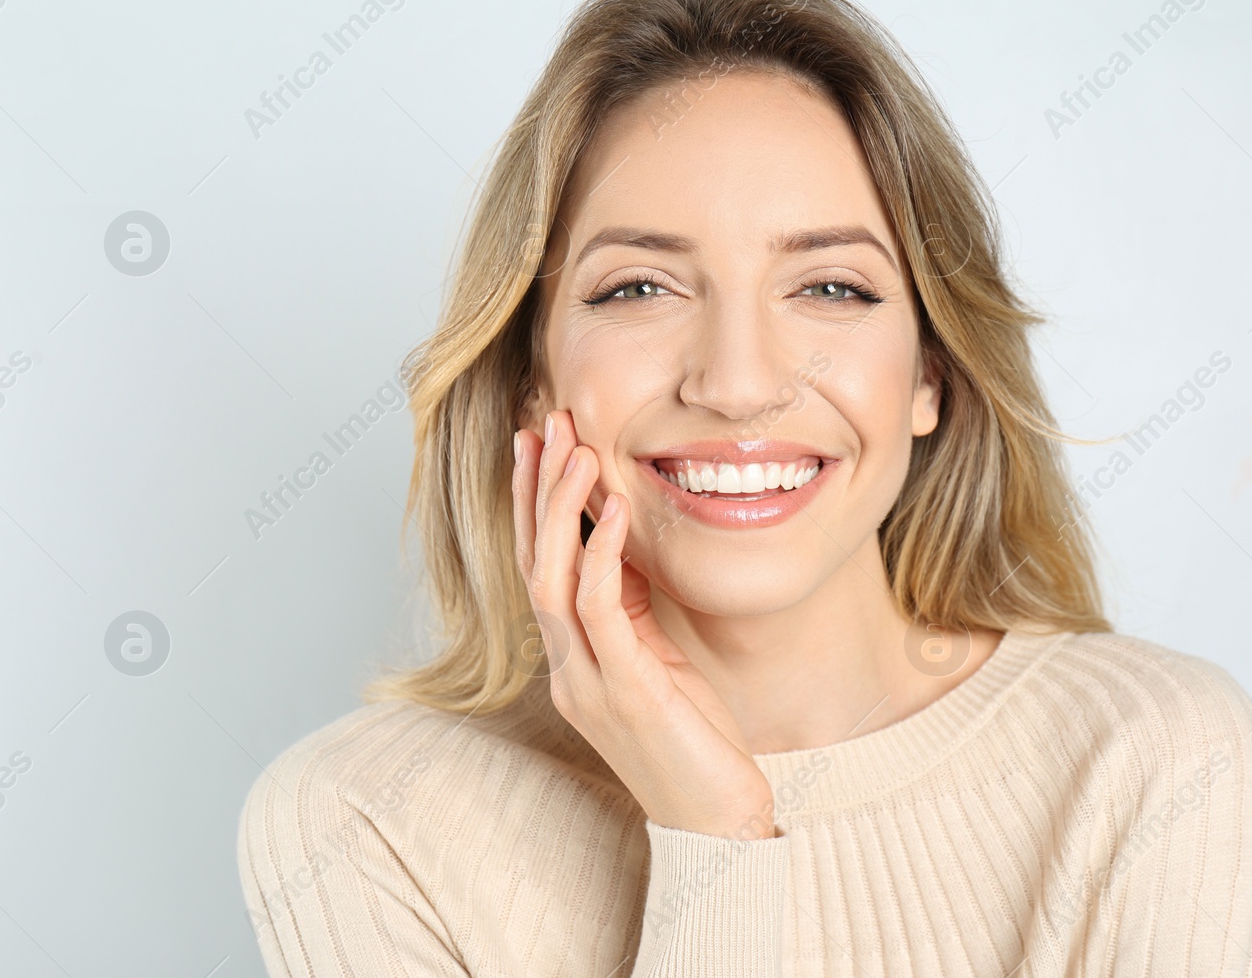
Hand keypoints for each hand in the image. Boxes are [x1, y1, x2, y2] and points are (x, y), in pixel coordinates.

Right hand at [512, 410, 777, 839]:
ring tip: (575, 450)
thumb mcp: (659, 664)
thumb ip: (632, 613)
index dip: (534, 506)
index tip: (539, 445)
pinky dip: (604, 554)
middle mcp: (568, 671)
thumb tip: (623, 545)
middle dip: (534, 492)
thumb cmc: (695, 747)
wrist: (719, 826)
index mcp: (574, 663)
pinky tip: (618, 510)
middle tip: (542, 425)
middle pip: (532, 564)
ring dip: (560, 510)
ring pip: (552, 580)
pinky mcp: (627, 693)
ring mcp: (590, 684)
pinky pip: (601, 612)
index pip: (540, 569)